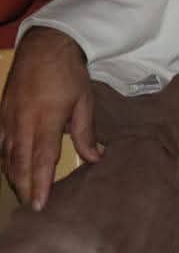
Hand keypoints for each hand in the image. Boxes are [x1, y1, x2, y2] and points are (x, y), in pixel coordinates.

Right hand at [0, 27, 100, 210]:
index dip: (40, 184)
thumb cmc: (69, 74)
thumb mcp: (84, 101)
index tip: (40, 204)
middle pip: (19, 164)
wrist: (44, 46)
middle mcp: (22, 122)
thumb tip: (95, 158)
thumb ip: (86, 133)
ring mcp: (8, 119)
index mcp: (46, 120)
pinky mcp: (2, 114)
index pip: (42, 160)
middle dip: (24, 187)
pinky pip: (1, 144)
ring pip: (7, 156)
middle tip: (31, 206)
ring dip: (14, 176)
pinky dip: (6, 160)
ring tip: (24, 193)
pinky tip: (13, 169)